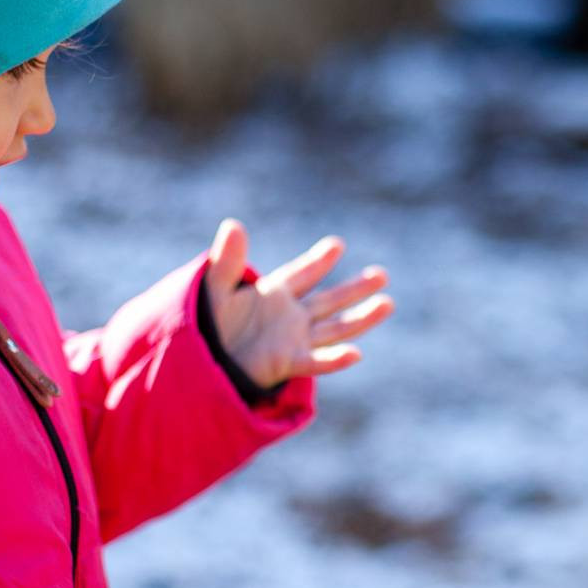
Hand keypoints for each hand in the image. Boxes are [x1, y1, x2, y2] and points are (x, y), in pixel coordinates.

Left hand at [204, 219, 393, 385]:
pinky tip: (356, 353)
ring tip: (387, 304)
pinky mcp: (289, 363)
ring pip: (335, 328)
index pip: (302, 274)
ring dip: (361, 318)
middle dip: (355, 288)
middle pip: (330, 300)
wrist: (200, 363)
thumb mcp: (213, 288)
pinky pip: (316, 362)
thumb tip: (233, 225)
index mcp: (274, 294)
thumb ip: (227, 261)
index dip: (319, 261)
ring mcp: (294, 340)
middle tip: (382, 275)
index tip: (337, 245)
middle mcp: (290, 316)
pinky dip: (336, 359)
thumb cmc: (205, 326)